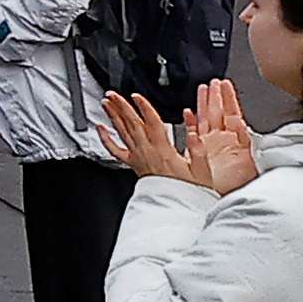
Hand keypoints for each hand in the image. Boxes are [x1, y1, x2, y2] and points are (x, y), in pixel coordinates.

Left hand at [102, 81, 262, 195]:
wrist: (178, 208)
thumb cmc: (191, 191)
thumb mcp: (202, 171)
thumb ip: (198, 150)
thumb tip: (193, 133)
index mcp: (164, 151)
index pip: (152, 124)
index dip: (144, 108)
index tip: (136, 96)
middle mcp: (147, 152)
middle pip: (132, 124)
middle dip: (122, 107)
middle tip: (112, 94)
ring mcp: (138, 158)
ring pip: (122, 133)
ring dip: (113, 116)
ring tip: (106, 103)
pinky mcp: (133, 165)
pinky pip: (115, 151)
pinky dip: (105, 138)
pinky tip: (100, 128)